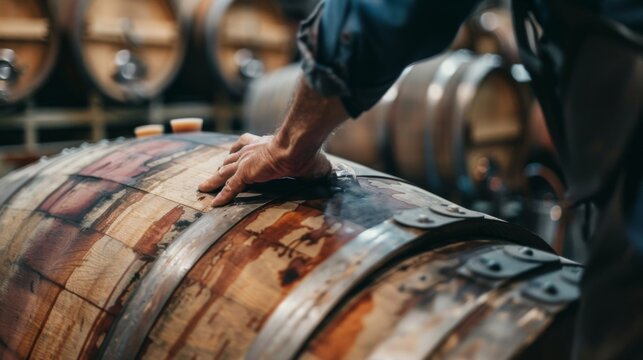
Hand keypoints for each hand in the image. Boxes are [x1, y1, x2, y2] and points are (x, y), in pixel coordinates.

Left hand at [199, 133, 332, 205]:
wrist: (297, 145)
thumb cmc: (308, 151)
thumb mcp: (315, 162)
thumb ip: (321, 168)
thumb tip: (333, 174)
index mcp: (266, 144)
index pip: (246, 145)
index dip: (239, 151)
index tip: (233, 155)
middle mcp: (252, 150)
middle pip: (230, 158)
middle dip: (222, 166)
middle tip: (214, 174)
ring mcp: (246, 162)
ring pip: (224, 172)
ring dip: (214, 180)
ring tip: (203, 188)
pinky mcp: (244, 173)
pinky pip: (229, 187)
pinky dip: (222, 195)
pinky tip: (214, 204)